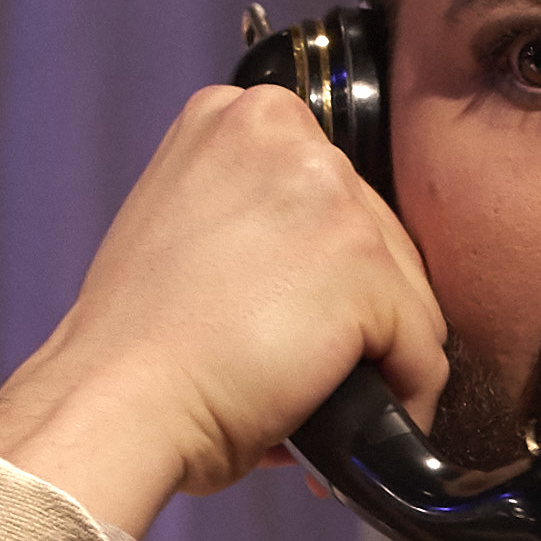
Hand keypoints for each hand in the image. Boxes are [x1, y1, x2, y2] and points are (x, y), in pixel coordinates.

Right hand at [0, 85, 449, 540]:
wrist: (117, 402)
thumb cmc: (135, 345)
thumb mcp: (183, 225)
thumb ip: (253, 213)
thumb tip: (320, 267)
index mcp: (237, 116)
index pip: (330, 190)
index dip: (319, 265)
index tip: (292, 311)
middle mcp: (290, 135)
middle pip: (378, 234)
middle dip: (351, 308)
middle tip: (298, 363)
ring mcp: (333, 198)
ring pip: (409, 292)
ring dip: (377, 354)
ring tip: (315, 395)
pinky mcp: (366, 268)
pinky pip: (423, 351)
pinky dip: (400, 398)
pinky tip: (346, 424)